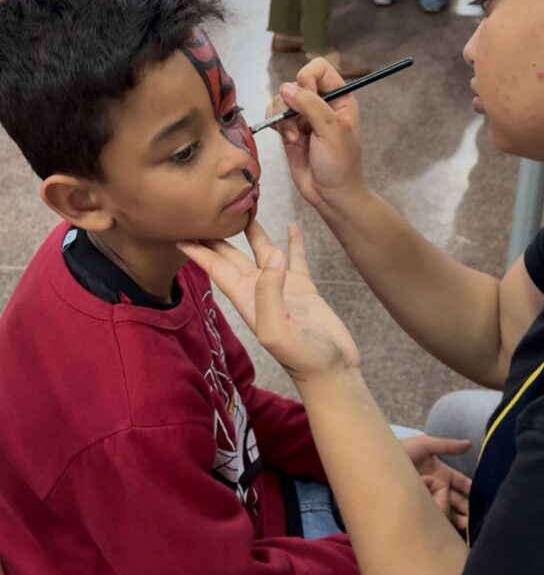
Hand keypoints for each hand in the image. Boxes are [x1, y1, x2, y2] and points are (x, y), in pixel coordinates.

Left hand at [178, 220, 360, 381]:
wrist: (331, 369)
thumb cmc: (302, 358)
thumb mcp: (277, 330)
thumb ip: (269, 293)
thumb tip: (273, 256)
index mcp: (246, 298)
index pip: (216, 269)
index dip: (198, 252)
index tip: (181, 232)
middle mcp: (259, 289)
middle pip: (232, 254)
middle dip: (217, 235)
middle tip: (204, 209)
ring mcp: (281, 286)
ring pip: (262, 249)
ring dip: (253, 230)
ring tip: (244, 206)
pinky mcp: (303, 286)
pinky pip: (295, 256)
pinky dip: (292, 240)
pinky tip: (291, 225)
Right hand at [267, 57, 365, 213]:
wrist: (331, 196)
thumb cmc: (340, 164)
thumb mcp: (332, 131)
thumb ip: (311, 105)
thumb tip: (286, 88)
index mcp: (340, 98)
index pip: (319, 69)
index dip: (308, 78)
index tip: (307, 97)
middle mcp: (321, 104)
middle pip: (296, 82)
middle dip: (292, 102)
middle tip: (301, 124)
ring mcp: (304, 117)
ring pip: (282, 99)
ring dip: (283, 116)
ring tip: (295, 137)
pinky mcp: (289, 130)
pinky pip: (274, 115)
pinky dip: (276, 124)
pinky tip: (289, 140)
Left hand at [401, 435, 471, 530]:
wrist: (377, 465)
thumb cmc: (400, 451)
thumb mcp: (424, 445)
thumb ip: (447, 446)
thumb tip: (470, 443)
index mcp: (440, 472)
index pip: (460, 483)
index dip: (470, 489)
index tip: (480, 495)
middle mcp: (436, 487)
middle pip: (456, 500)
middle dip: (466, 508)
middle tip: (474, 516)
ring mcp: (428, 499)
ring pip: (448, 511)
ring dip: (458, 518)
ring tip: (465, 525)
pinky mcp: (419, 509)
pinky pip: (434, 518)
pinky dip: (444, 524)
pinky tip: (451, 531)